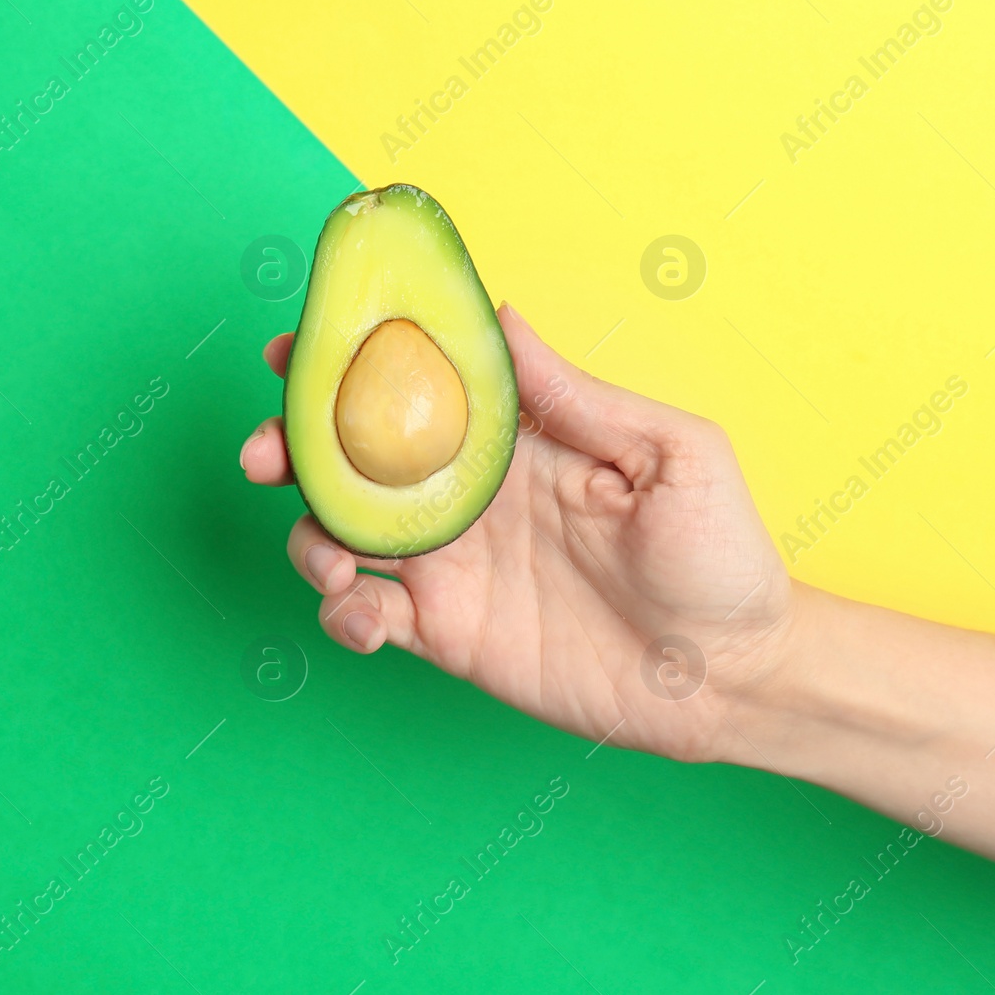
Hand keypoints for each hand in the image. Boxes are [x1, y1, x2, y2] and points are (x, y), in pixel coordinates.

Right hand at [240, 305, 798, 761]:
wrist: (732, 678)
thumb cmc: (722, 556)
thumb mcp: (673, 455)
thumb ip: (579, 396)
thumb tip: (503, 316)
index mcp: (518, 441)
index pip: (421, 384)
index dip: (354, 360)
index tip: (299, 346)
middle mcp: (473, 496)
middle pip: (357, 456)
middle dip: (295, 444)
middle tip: (263, 451)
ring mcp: (456, 566)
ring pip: (343, 533)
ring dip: (309, 535)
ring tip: (332, 556)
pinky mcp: (450, 634)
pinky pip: (369, 615)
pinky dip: (343, 611)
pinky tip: (363, 614)